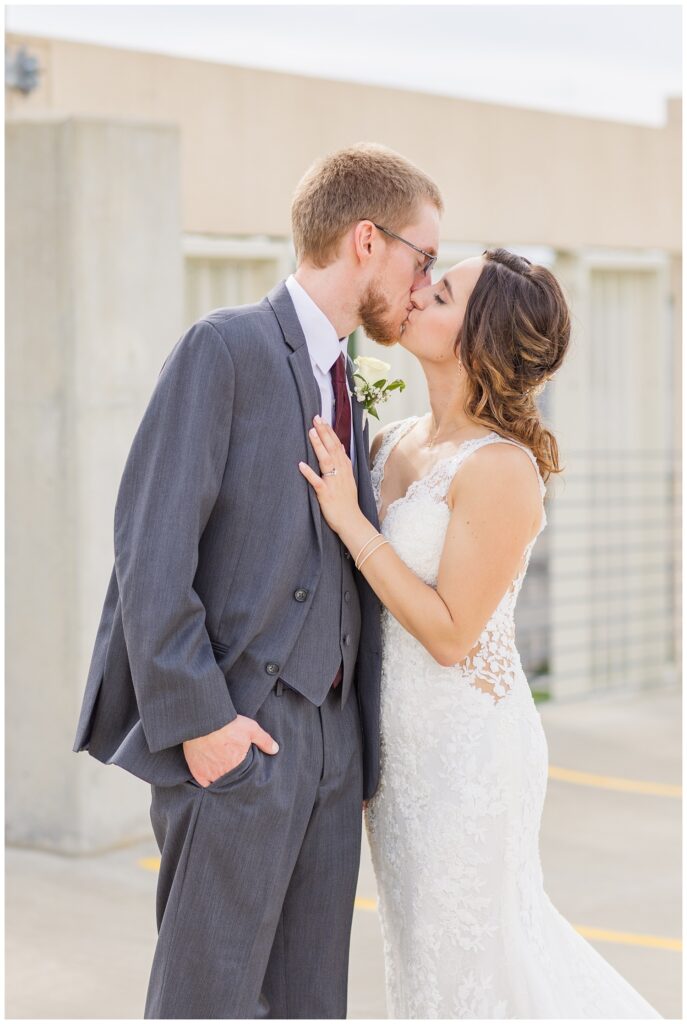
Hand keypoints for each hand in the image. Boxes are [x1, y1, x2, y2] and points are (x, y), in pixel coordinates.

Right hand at [183, 715, 278, 786]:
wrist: (204, 722)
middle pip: (231, 780)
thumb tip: (275, 750)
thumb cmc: (228, 724)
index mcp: (238, 766)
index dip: (245, 773)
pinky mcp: (198, 772)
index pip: (244, 776)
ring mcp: (210, 774)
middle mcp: (224, 774)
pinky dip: (208, 782)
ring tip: (224, 774)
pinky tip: (211, 777)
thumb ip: (264, 740)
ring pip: (219, 783)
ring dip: (222, 780)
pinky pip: (204, 784)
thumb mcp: (251, 729)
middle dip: (234, 776)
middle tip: (233, 770)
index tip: (244, 768)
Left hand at [298, 415, 359, 534]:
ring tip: (311, 433)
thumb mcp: (349, 479)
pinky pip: (317, 482)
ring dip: (318, 446)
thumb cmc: (347, 501)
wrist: (351, 521)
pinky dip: (309, 473)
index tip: (322, 419)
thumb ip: (344, 463)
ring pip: (326, 461)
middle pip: (332, 449)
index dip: (330, 432)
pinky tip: (301, 465)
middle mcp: (340, 473)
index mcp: (345, 469)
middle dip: (324, 433)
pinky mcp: (326, 494)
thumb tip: (341, 447)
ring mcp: (333, 483)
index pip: (337, 446)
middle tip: (316, 419)